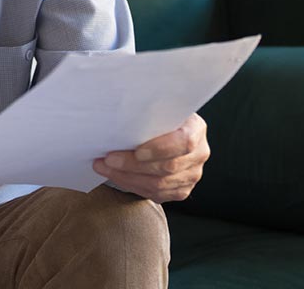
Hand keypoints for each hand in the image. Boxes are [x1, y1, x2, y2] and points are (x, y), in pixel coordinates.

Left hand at [93, 113, 209, 201]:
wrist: (166, 132)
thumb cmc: (158, 118)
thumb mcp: (158, 109)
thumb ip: (147, 113)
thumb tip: (121, 117)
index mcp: (196, 129)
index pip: (184, 142)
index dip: (160, 149)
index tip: (136, 151)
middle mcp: (199, 154)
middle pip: (168, 167)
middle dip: (133, 165)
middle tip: (108, 159)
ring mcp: (192, 175)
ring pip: (159, 184)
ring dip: (127, 177)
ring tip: (105, 167)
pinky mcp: (181, 190)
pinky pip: (156, 194)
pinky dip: (132, 185)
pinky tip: (116, 175)